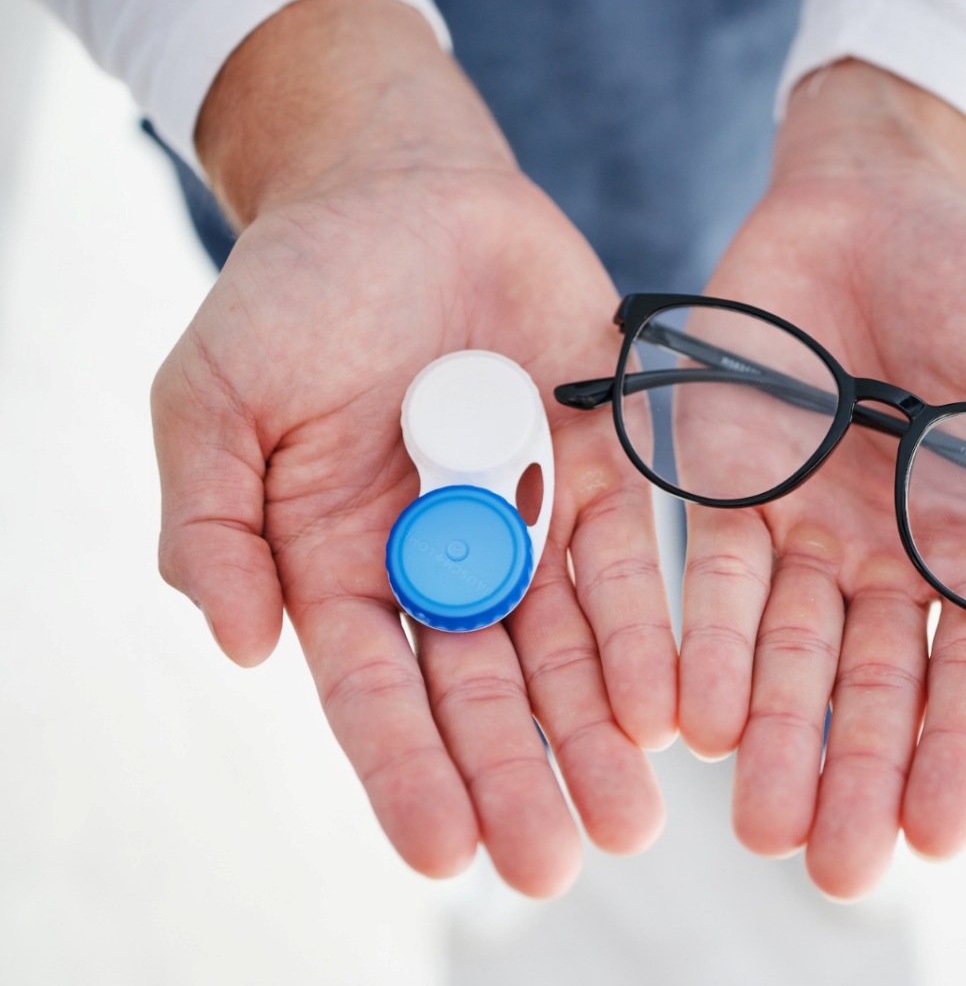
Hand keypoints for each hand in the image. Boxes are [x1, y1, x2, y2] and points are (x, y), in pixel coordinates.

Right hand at [151, 0, 675, 895]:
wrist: (398, 186)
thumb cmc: (292, 289)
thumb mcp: (213, 397)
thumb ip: (212, 521)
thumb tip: (240, 646)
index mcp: (338, 560)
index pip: (374, 689)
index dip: (406, 767)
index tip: (444, 849)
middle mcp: (440, 557)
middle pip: (482, 688)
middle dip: (516, 775)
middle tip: (555, 862)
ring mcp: (525, 515)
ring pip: (566, 646)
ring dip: (595, 731)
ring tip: (628, 817)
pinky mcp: (601, 465)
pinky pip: (628, 559)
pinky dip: (647, 628)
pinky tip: (668, 702)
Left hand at [676, 62, 965, 896]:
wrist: (894, 194)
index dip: (957, 754)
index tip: (936, 838)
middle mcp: (889, 559)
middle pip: (870, 688)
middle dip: (853, 775)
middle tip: (833, 868)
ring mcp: (807, 525)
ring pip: (788, 653)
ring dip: (774, 737)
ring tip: (757, 818)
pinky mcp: (729, 484)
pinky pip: (715, 579)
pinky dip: (708, 645)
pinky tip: (698, 717)